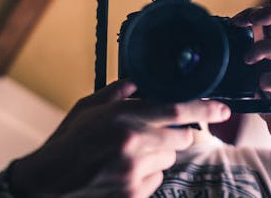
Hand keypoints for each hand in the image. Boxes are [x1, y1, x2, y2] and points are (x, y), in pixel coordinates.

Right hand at [10, 80, 230, 197]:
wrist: (47, 184)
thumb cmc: (67, 143)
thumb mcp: (87, 108)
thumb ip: (117, 93)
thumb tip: (137, 83)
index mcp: (124, 118)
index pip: (177, 110)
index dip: (205, 109)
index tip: (223, 109)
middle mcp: (134, 143)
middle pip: (181, 138)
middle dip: (175, 134)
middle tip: (152, 133)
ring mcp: (136, 172)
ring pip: (169, 159)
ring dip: (158, 155)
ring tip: (130, 155)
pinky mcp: (135, 193)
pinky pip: (157, 179)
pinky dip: (148, 174)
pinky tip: (124, 171)